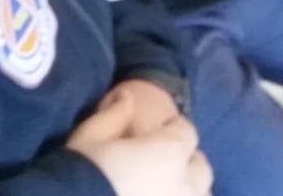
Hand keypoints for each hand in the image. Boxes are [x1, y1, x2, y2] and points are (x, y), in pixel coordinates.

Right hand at [67, 88, 212, 195]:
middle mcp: (186, 184)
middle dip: (185, 161)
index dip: (170, 128)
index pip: (186, 130)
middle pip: (200, 167)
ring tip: (164, 188)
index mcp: (169, 152)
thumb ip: (114, 114)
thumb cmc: (82, 171)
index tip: (155, 131)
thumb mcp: (90, 135)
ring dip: (187, 189)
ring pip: (199, 195)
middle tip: (161, 162)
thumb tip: (127, 96)